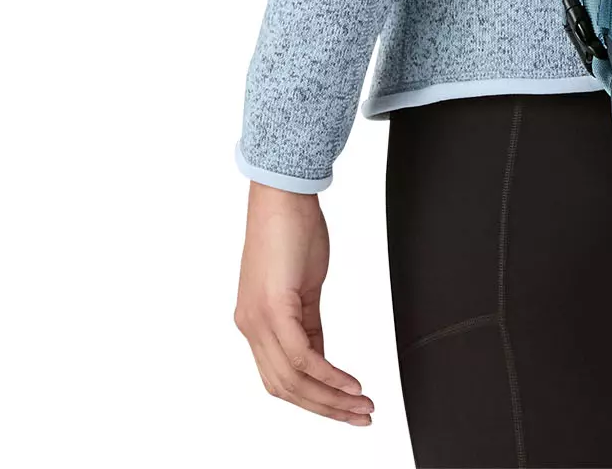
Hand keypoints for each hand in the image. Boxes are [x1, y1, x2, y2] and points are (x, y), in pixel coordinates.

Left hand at [234, 182, 373, 425]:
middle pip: (285, 389)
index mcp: (255, 323)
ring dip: (330, 399)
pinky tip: (350, 383)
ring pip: (292, 381)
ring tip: (361, 405)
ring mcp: (257, 321)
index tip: (345, 407)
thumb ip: (309, 324)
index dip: (314, 399)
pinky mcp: (273, 309)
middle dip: (326, 409)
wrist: (282, 194)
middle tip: (359, 417)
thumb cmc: (292, 229)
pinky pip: (302, 357)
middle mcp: (250, 328)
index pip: (281, 378)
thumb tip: (321, 356)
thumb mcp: (304, 286)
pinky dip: (329, 376)